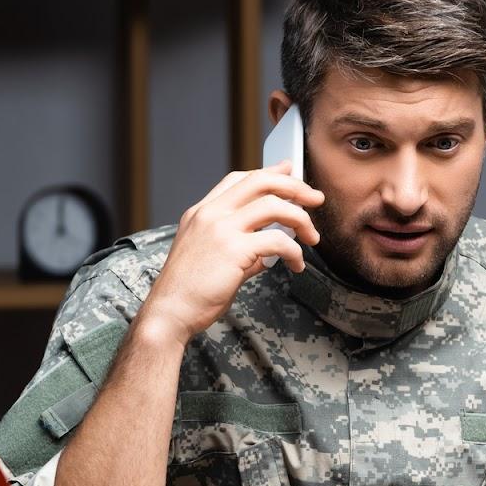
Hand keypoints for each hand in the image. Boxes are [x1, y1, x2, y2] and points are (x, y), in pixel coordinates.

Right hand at [137, 162, 324, 346]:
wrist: (169, 312)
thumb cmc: (190, 291)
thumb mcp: (212, 256)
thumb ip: (242, 245)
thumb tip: (273, 244)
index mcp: (202, 212)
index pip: (239, 179)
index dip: (269, 173)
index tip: (291, 172)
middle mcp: (210, 214)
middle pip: (260, 182)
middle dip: (295, 187)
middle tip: (315, 199)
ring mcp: (220, 229)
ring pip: (274, 205)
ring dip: (301, 219)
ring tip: (312, 237)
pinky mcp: (233, 250)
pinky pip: (278, 240)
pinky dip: (294, 252)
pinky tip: (296, 265)